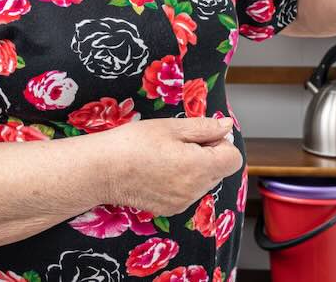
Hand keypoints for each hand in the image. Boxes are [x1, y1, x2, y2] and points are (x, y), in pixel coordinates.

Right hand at [101, 117, 242, 215]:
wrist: (101, 170)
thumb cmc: (133, 143)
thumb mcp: (172, 127)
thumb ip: (205, 128)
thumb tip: (226, 126)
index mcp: (199, 167)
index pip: (233, 159)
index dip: (221, 143)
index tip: (202, 136)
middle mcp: (195, 190)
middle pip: (219, 171)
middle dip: (208, 155)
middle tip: (180, 143)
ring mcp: (183, 202)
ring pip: (204, 182)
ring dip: (195, 168)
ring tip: (167, 156)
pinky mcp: (170, 209)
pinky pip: (188, 192)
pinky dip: (182, 180)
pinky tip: (160, 170)